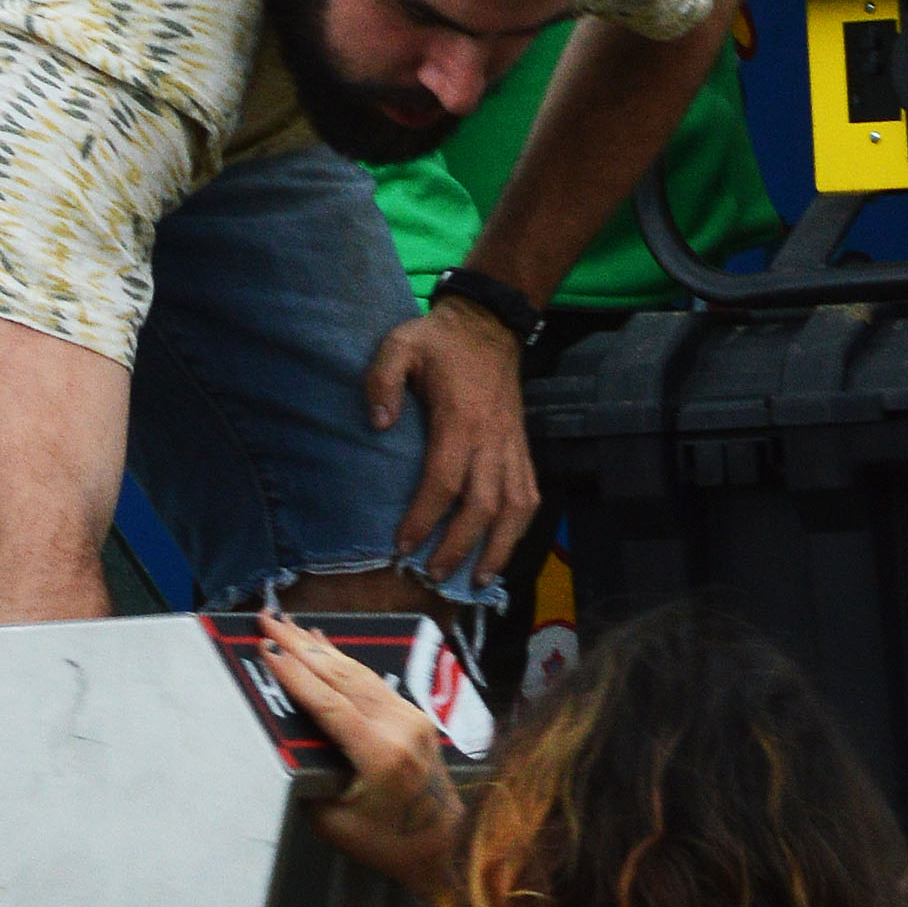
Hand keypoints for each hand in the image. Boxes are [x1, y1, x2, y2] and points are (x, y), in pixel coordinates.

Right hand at [257, 612, 466, 898]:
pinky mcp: (415, 717)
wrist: (447, 847)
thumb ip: (308, 785)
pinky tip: (326, 645)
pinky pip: (373, 681)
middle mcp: (399, 727)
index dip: (294, 674)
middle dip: (300, 646)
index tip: (267, 649)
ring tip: (288, 624)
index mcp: (380, 754)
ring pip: (358, 672)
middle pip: (342, 676)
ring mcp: (411, 718)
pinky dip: (344, 661)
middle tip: (267, 619)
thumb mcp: (336, 826)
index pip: (328, 704)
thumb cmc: (390, 846)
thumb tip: (282, 747)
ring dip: (321, 647)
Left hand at [363, 298, 538, 588]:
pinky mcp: (522, 447)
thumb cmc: (438, 341)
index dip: (425, 518)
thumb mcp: (400, 344)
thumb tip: (379, 425)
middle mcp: (492, 439)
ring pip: (515, 508)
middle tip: (434, 575)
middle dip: (460, 546)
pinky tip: (504, 550)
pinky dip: (520, 527)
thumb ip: (383, 380)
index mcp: (460, 419)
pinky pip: (528, 494)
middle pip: (483, 506)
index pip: (444, 480)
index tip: (404, 546)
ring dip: (499, 548)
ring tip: (479, 580)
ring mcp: (512, 445)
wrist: (489, 325)